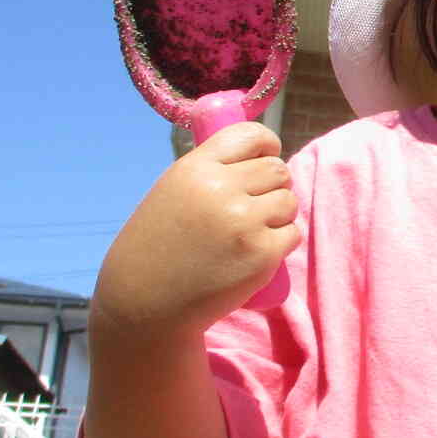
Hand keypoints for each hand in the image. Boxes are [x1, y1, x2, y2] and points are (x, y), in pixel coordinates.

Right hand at [96, 122, 298, 338]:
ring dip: (277, 215)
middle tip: (252, 208)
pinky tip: (253, 253)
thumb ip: (212, 172)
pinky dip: (279, 243)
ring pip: (289, 201)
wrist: (144, 302)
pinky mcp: (262, 254)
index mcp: (195, 168)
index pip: (251, 135)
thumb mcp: (173, 192)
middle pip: (277, 170)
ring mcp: (245, 222)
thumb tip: (262, 157)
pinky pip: (292, 234)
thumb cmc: (157, 246)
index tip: (266, 157)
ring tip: (248, 232)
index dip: (266, 146)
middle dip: (272, 186)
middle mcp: (221, 189)